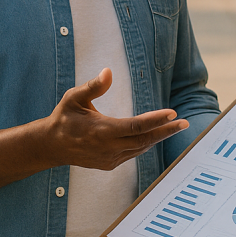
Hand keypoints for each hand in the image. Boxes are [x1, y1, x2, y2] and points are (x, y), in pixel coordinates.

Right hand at [0, 68, 189, 200]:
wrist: (50, 146)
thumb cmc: (64, 117)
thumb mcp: (74, 98)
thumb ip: (93, 87)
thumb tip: (108, 71)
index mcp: (101, 131)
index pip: (135, 126)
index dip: (155, 120)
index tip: (173, 113)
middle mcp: (107, 148)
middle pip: (144, 139)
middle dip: (166, 131)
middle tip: (185, 123)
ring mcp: (109, 159)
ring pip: (140, 148)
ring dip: (158, 138)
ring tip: (175, 127)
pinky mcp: (109, 164)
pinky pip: (133, 154)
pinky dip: (145, 144)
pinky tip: (155, 135)